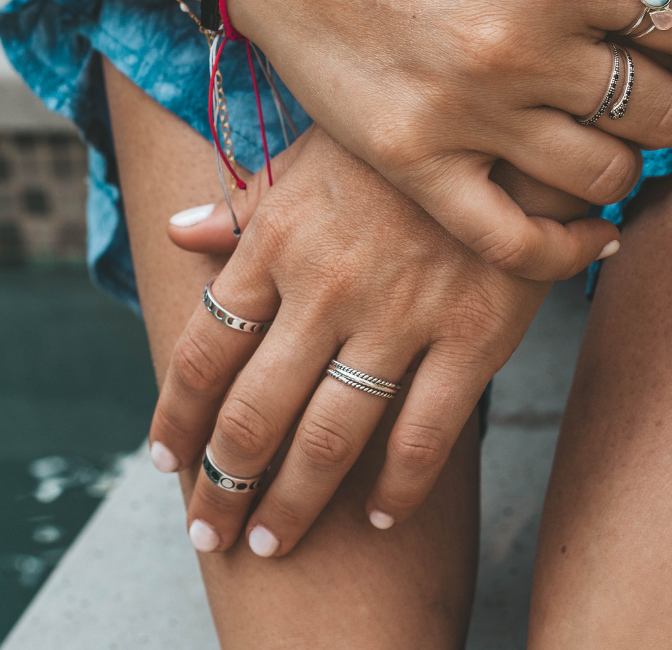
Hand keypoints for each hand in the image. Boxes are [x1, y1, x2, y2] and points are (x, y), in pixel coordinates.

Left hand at [150, 127, 599, 555]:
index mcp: (279, 241)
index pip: (204, 350)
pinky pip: (426, 434)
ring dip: (292, 504)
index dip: (177, 418)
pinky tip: (380, 516)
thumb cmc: (396, 145)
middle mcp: (328, 287)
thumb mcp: (310, 156)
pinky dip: (400, 488)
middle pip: (255, 412)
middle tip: (210, 533)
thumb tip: (178, 233)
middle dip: (222, 486)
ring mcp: (402, 316)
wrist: (504, 127)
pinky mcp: (473, 336)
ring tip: (270, 544)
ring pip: (330, 437)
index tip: (167, 462)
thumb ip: (245, 207)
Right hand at [226, 0, 671, 278]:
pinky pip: (514, 241)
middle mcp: (516, 41)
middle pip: (662, 110)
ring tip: (601, 140)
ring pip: (604, 178)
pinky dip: (566, 252)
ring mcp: (462, 110)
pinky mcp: (412, 160)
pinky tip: (587, 234)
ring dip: (624, 167)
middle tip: (643, 91)